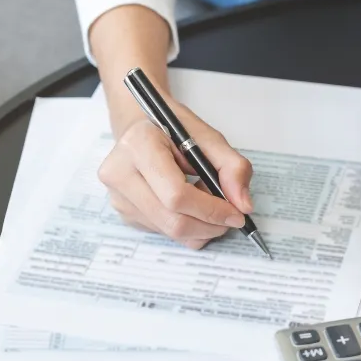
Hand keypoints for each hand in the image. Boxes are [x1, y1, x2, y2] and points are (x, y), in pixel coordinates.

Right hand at [98, 100, 253, 248]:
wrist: (143, 127)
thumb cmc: (175, 130)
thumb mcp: (209, 138)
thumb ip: (233, 167)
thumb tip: (243, 205)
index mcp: (138, 146)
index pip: (176, 195)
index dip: (212, 210)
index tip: (237, 214)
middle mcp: (119, 173)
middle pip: (172, 220)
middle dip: (209, 225)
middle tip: (230, 218)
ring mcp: (117, 196)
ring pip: (169, 231)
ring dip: (200, 226)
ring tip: (209, 202)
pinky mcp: (123, 212)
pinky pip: (163, 232)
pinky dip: (186, 226)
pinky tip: (190, 205)